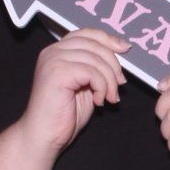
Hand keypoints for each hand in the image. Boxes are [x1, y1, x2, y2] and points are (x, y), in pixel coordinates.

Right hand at [18, 28, 128, 158]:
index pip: (87, 33)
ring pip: (96, 59)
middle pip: (94, 44)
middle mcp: (53, 51)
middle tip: (120, 85)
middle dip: (113, 64)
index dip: (108, 39)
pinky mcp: (57, 72)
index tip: (125, 49)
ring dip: (110, 81)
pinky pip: (92, 72)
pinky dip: (102, 87)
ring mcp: (53, 60)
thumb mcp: (86, 85)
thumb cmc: (64, 115)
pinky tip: (98, 102)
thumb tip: (120, 51)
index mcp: (57, 51)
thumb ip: (96, 67)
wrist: (44, 136)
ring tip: (110, 98)